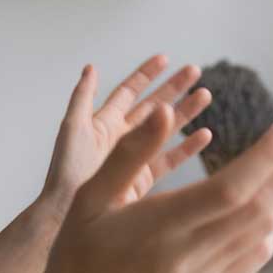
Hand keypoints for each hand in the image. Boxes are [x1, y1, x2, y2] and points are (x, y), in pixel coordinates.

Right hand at [22, 103, 272, 272]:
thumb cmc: (76, 256)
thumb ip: (130, 152)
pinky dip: (272, 223)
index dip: (269, 156)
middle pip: (261, 205)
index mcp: (159, 229)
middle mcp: (189, 259)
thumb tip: (164, 111)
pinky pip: (255, 257)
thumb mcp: (91, 197)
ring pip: (265, 231)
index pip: (231, 189)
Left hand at [41, 54, 213, 211]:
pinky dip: (188, 148)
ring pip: (165, 129)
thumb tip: (91, 67)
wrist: (67, 214)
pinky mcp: (144, 180)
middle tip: (195, 71)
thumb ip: (83, 97)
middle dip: (173, 88)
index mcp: (103, 123)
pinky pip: (170, 160)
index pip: (129, 92)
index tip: (165, 58)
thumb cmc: (68, 173)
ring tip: (205, 95)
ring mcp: (134, 158)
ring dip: (186, 112)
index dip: (146, 74)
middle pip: (152, 106)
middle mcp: (121, 138)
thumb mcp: (73, 128)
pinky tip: (205, 135)